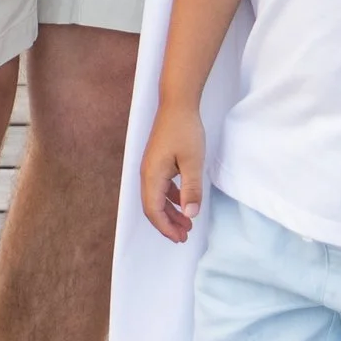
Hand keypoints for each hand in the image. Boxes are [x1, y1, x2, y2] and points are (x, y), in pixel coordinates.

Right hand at [141, 99, 204, 241]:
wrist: (177, 103)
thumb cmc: (185, 130)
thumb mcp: (193, 162)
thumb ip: (192, 189)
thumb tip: (190, 214)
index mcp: (152, 175)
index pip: (153, 210)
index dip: (166, 227)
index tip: (180, 238)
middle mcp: (147, 173)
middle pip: (153, 207)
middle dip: (168, 224)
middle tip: (184, 236)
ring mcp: (151, 167)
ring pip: (157, 198)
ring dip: (170, 212)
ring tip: (186, 223)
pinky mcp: (157, 161)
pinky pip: (161, 187)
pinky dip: (171, 198)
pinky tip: (184, 201)